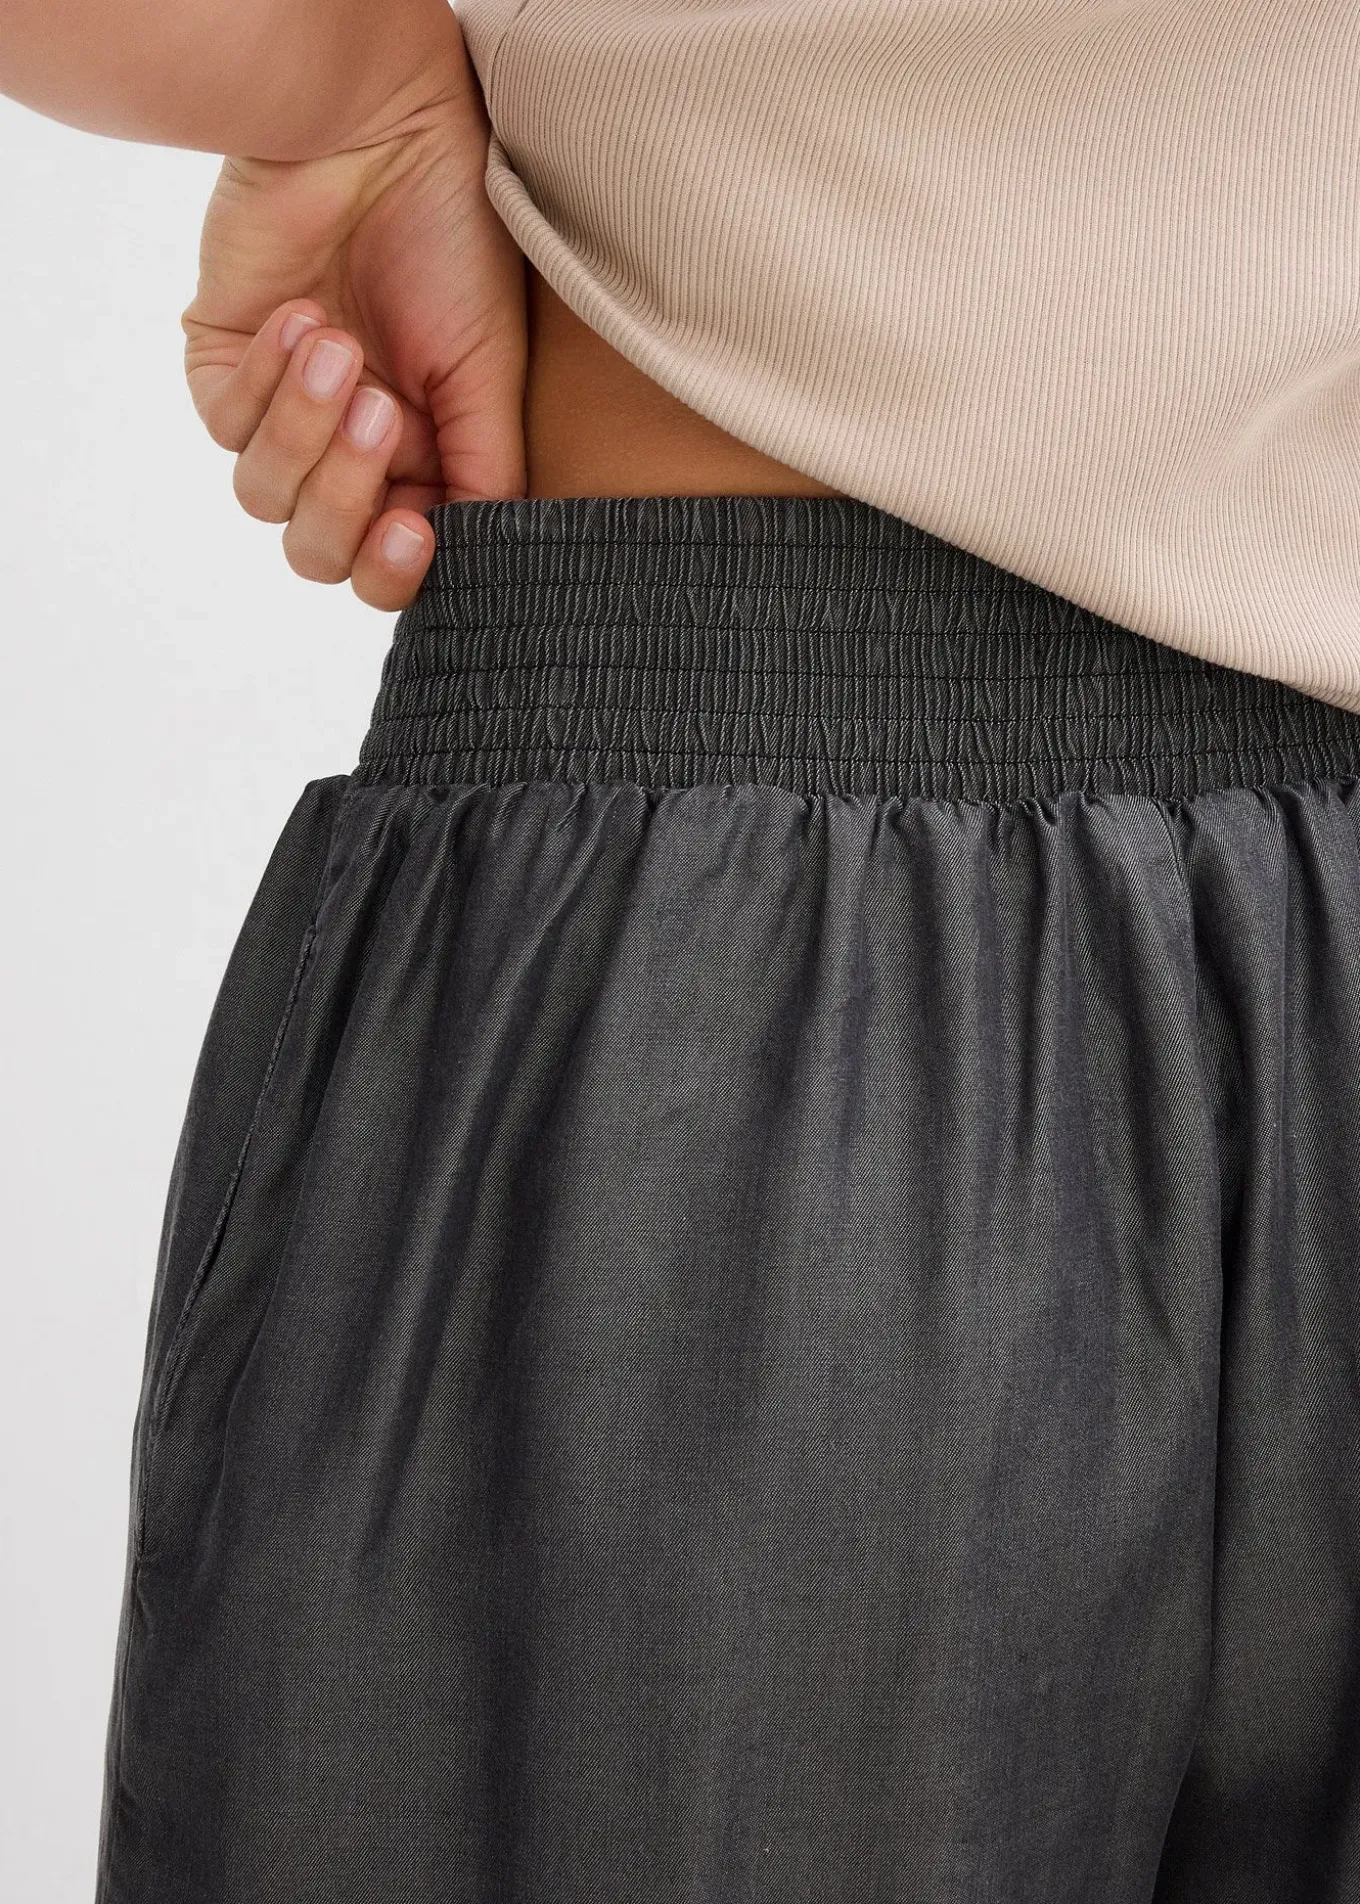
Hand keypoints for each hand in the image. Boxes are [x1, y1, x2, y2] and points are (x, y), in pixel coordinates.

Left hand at [180, 23, 526, 608]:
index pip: (390, 566)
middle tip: (378, 412)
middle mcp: (350, 453)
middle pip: (321, 551)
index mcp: (420, 466)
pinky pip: (228, 425)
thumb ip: (484, 477)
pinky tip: (303, 316)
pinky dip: (268, 379)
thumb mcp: (490, 377)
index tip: (415, 530)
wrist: (382, 136)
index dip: (394, 570)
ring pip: (267, 498)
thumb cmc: (453, 243)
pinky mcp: (227, 370)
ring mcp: (285, 415)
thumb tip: (479, 559)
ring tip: (342, 347)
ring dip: (305, 429)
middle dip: (345, 493)